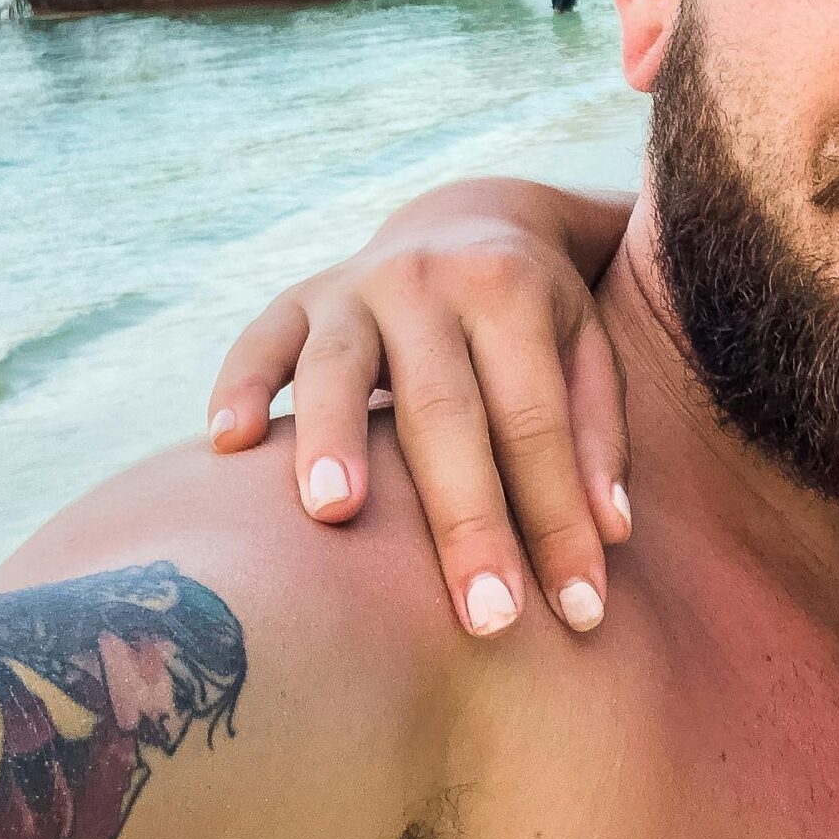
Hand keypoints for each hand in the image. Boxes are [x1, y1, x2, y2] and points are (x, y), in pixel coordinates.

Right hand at [205, 181, 634, 634]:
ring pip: (340, 367)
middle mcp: (429, 281)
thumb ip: (597, 437)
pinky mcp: (293, 300)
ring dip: (335, 438)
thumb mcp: (589, 351)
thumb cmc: (539, 317)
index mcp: (512, 291)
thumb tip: (610, 536)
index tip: (581, 614)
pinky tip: (228, 444)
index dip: (560, 519)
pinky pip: (259, 341)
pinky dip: (239, 387)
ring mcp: (353, 287)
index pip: (537, 423)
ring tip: (335, 515)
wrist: (468, 219)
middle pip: (446, 410)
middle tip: (486, 619)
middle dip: (467, 520)